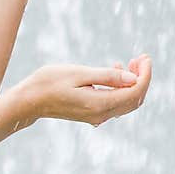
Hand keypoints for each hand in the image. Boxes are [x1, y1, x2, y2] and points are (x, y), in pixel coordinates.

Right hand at [17, 54, 151, 126]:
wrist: (29, 100)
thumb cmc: (49, 82)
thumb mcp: (79, 74)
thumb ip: (107, 76)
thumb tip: (133, 79)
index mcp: (100, 104)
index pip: (134, 91)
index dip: (144, 74)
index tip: (145, 57)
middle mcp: (101, 114)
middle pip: (134, 99)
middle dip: (142, 78)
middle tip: (141, 58)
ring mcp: (96, 116)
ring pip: (126, 102)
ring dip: (133, 83)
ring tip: (131, 62)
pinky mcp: (91, 114)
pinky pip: (115, 103)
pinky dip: (121, 89)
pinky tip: (115, 73)